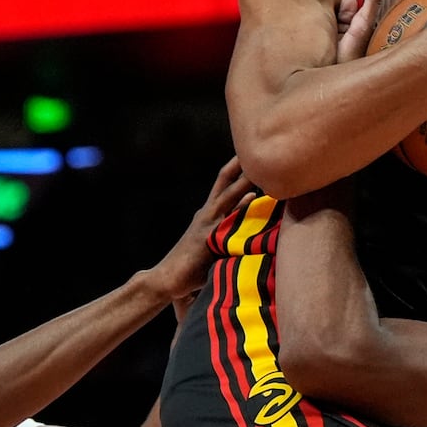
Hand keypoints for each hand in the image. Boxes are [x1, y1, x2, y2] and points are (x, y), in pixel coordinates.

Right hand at [155, 155, 255, 303]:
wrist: (167, 278)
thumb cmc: (190, 268)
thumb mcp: (209, 246)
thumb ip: (222, 237)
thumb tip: (237, 236)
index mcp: (207, 215)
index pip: (223, 186)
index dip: (234, 170)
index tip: (248, 155)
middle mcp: (207, 214)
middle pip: (225, 183)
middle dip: (240, 167)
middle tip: (257, 148)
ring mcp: (208, 224)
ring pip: (228, 195)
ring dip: (244, 180)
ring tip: (258, 167)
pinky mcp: (209, 237)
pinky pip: (228, 217)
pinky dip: (239, 205)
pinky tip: (251, 196)